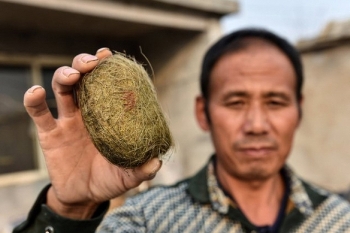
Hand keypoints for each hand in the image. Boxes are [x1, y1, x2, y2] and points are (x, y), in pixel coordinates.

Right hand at [23, 48, 161, 218]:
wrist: (84, 197)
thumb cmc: (109, 180)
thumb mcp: (128, 176)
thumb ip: (142, 169)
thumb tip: (157, 161)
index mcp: (108, 117)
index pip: (108, 86)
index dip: (108, 69)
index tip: (109, 56)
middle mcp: (88, 113)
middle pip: (83, 79)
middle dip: (84, 64)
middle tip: (92, 62)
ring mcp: (68, 121)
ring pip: (62, 89)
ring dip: (64, 76)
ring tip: (72, 76)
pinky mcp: (50, 134)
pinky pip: (39, 114)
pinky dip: (34, 101)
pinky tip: (36, 92)